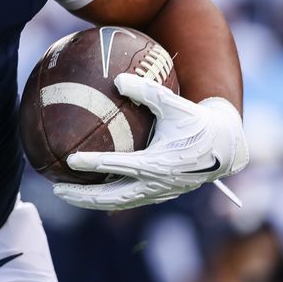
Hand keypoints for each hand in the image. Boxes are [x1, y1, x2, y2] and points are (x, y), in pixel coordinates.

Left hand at [53, 74, 248, 210]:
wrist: (226, 148)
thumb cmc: (197, 122)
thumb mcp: (174, 104)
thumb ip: (147, 92)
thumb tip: (118, 79)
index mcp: (158, 163)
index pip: (117, 166)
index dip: (91, 163)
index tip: (69, 160)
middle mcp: (157, 183)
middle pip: (112, 196)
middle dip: (82, 196)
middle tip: (56, 188)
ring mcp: (159, 192)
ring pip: (119, 202)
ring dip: (92, 200)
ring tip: (66, 193)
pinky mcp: (161, 194)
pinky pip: (129, 200)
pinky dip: (108, 198)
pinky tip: (90, 191)